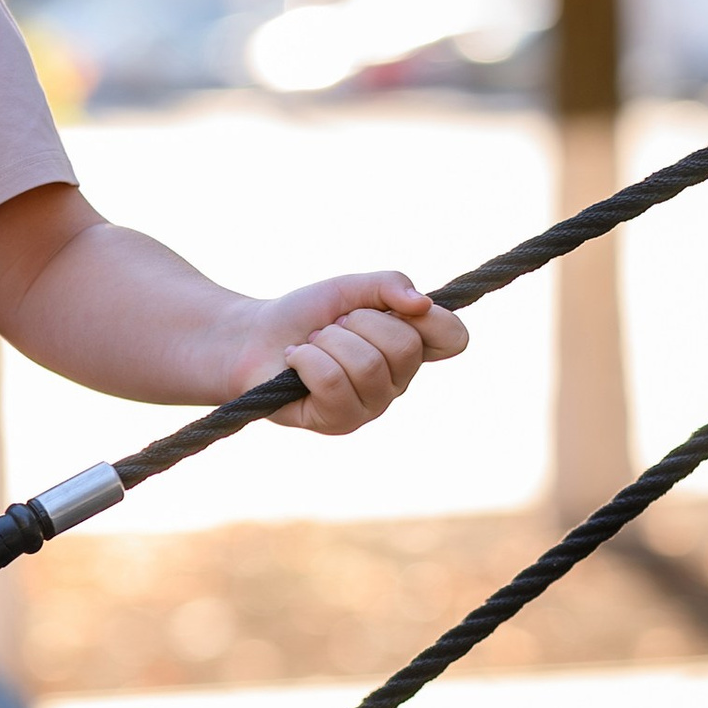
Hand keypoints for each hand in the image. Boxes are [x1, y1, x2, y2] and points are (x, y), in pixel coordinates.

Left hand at [232, 271, 468, 436]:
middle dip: (359, 323)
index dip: (433, 320)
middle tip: (335, 326)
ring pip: (366, 365)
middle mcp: (398, 380)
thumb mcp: (349, 288)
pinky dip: (306, 360)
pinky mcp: (339, 422)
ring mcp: (371, 406)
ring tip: (313, 343)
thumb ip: (388, 285)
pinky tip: (296, 361)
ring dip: (328, 341)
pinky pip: (332, 382)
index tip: (398, 308)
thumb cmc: (307, 314)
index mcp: (410, 347)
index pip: (453, 339)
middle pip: (404, 346)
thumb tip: (421, 304)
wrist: (253, 338)